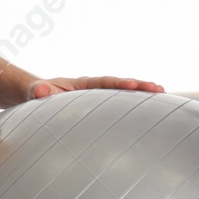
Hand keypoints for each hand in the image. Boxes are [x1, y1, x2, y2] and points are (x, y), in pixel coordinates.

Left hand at [26, 75, 164, 101]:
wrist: (38, 96)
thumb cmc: (38, 94)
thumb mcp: (35, 91)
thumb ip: (38, 91)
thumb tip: (40, 90)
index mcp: (82, 84)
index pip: (104, 82)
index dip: (118, 83)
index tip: (133, 85)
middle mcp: (94, 89)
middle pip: (120, 86)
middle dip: (139, 87)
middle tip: (159, 89)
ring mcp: (99, 98)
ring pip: (123, 96)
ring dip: (141, 96)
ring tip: (163, 96)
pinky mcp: (100, 109)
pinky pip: (119, 108)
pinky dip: (134, 110)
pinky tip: (151, 116)